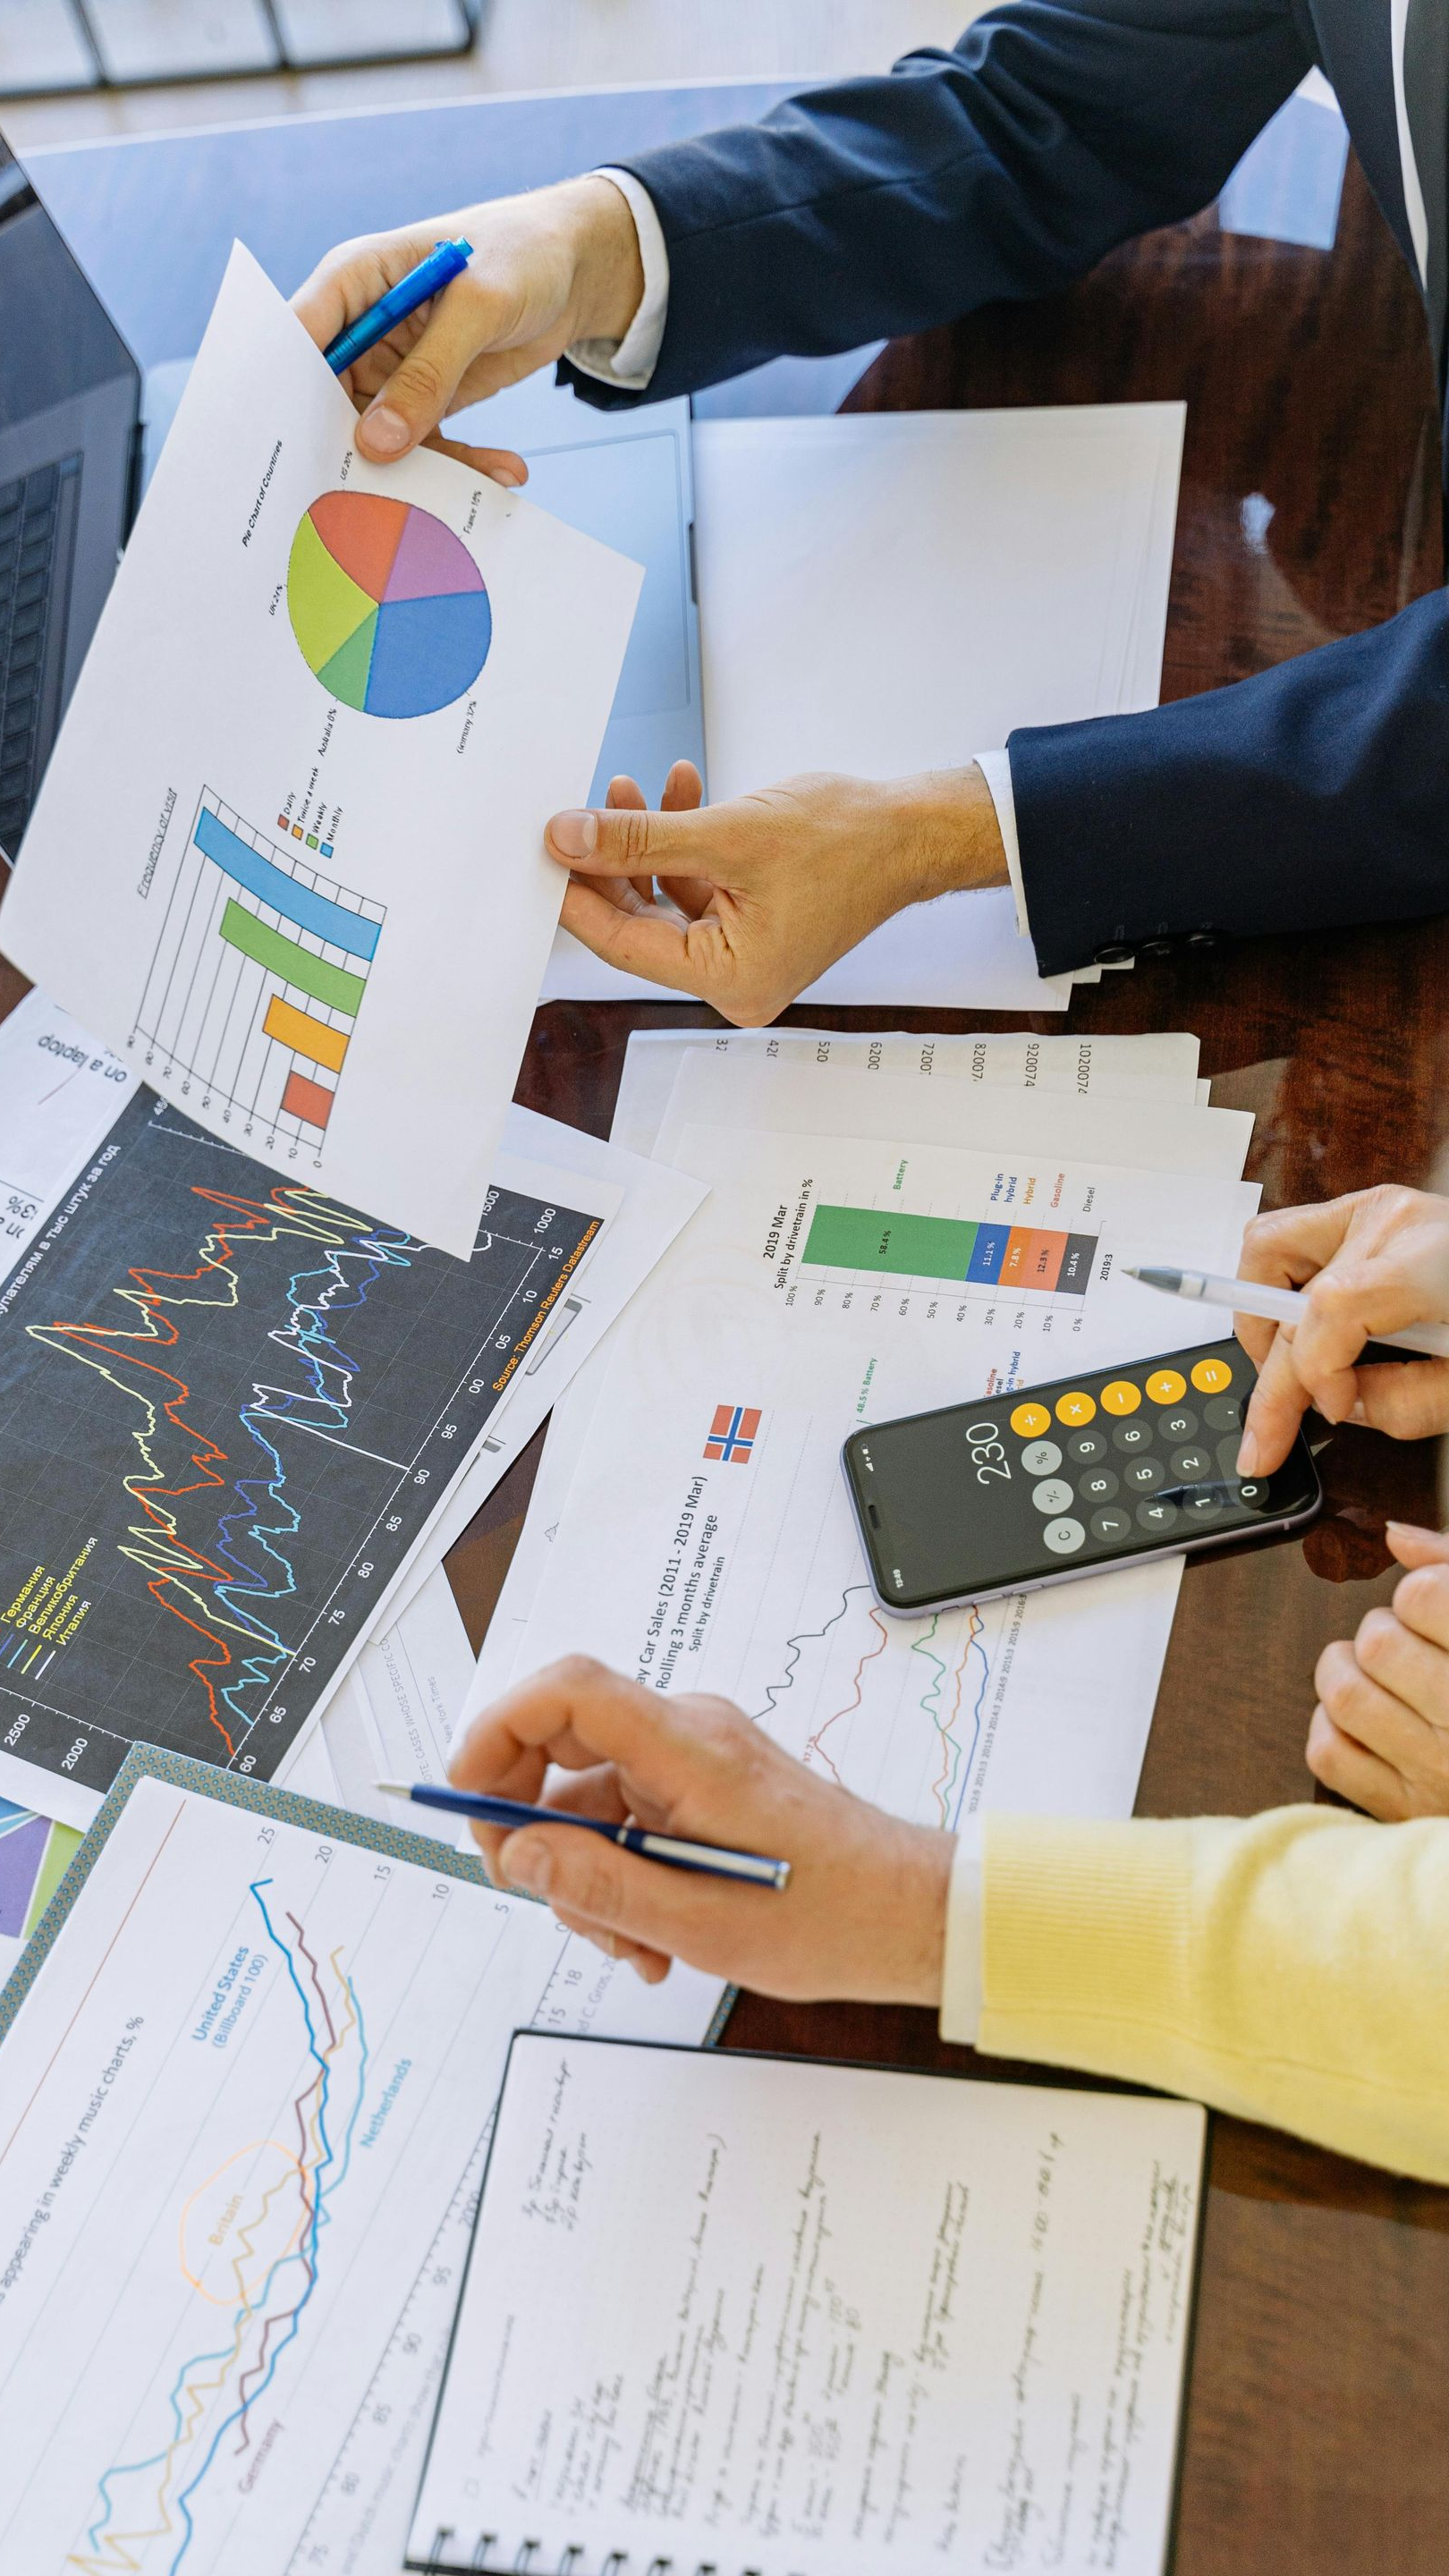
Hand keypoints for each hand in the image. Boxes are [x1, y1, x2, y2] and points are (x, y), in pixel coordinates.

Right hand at [292, 174, 644, 463]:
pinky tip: (504, 471)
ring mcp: (391, 368)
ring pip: (378, 435)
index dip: (286, 395)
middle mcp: (361, 328)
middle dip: (347, 450)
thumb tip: (376, 442)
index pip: (297, 339)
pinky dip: (461, 463)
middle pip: (327, 401)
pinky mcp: (426, 398)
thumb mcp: (478, 307)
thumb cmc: (520, 255)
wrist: (574, 269)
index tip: (294, 453)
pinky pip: (426, 444)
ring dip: (421, 468)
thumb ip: (428, 373)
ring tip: (464, 493)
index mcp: (352, 280)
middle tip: (368, 503)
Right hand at [449, 1656, 953, 2000]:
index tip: (467, 1797)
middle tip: (534, 1894)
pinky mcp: (705, 1789)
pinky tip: (651, 1938)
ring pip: (590, 1797)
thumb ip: (598, 1887)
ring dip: (586, 1875)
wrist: (912, 1916)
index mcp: (690, 1749)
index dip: (498, 1731)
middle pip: (562, 1742)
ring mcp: (697, 1760)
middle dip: (532, 1826)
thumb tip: (517, 1854)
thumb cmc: (833, 1915)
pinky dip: (621, 1876)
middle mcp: (689, 1736)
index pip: (568, 1690)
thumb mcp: (701, 1924)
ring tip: (629, 1946)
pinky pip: (628, 1819)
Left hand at [545, 763, 1007, 1023]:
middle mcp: (733, 981)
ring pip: (662, 898)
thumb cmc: (849, 841)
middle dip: (611, 860)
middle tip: (581, 810)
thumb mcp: (728, 833)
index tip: (542, 852)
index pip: (623, 944)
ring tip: (635, 787)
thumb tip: (568, 839)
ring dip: (645, 841)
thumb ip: (639, 838)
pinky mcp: (749, 925)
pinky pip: (694, 886)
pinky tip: (679, 792)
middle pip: (637, 923)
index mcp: (730, 982)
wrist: (911, 830)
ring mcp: (742, 954)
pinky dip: (680, 843)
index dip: (576, 893)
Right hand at [1235, 1187, 1448, 1475]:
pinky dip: (1281, 1288)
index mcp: (1431, 1260)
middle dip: (1273, 1379)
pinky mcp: (1368, 1212)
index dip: (1315, 1376)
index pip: (1330, 1312)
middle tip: (1268, 1435)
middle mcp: (1393, 1221)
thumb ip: (1405, 1405)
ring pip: (1266, 1250)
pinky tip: (1303, 1331)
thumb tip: (1342, 1408)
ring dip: (1262, 1317)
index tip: (1333, 1414)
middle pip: (1291, 1298)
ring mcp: (1375, 1209)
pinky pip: (1291, 1240)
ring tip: (1285, 1370)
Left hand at [1309, 1524, 1448, 1815]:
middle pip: (1379, 1640)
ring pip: (1343, 1691)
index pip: (1426, 1597)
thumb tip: (1397, 1536)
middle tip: (1413, 1643)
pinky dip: (1332, 1725)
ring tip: (1378, 1673)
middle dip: (1387, 1627)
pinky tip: (1365, 1718)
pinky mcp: (1405, 1809)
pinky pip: (1328, 1752)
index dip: (1425, 1592)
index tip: (1437, 1608)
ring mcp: (1436, 1772)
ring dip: (1348, 1669)